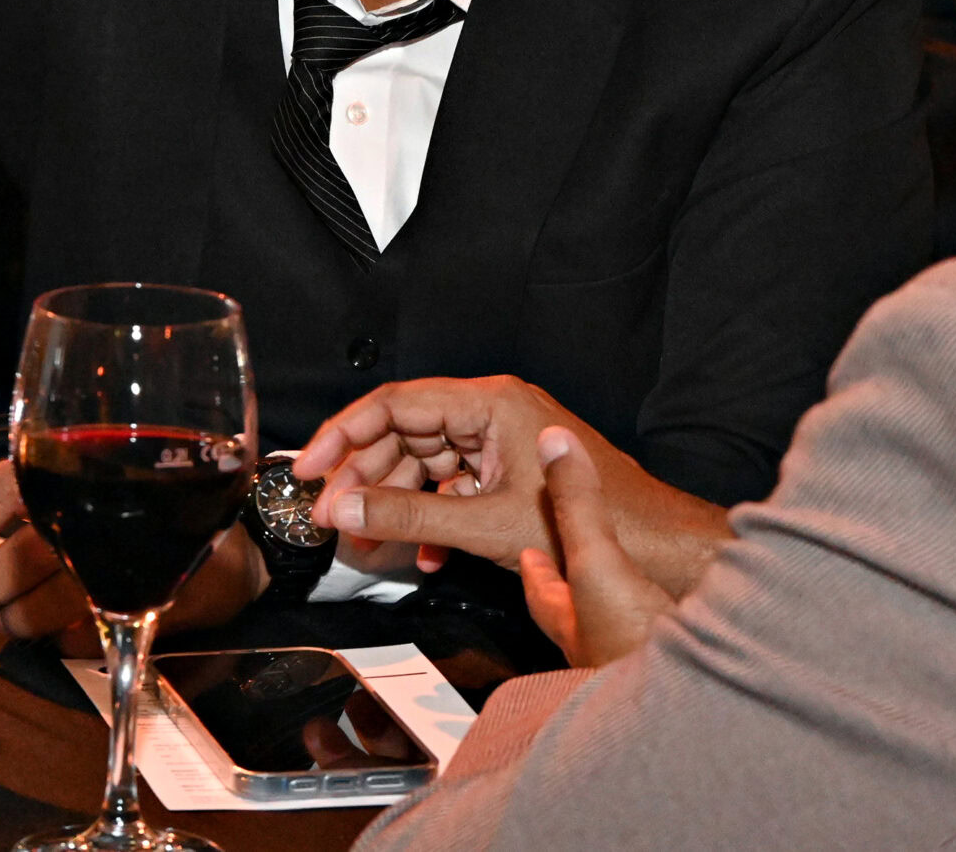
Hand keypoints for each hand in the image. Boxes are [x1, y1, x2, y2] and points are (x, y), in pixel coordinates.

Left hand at [0, 463, 265, 653]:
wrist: (248, 543)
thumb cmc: (162, 508)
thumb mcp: (109, 478)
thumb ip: (48, 491)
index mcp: (90, 462)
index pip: (9, 484)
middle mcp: (109, 505)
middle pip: (19, 559)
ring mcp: (134, 558)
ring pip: (41, 610)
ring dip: (17, 623)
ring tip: (16, 619)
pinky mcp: (153, 607)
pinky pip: (80, 641)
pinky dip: (62, 641)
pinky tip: (69, 627)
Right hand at [293, 376, 731, 596]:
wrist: (647, 543)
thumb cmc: (592, 519)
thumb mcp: (483, 522)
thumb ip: (408, 516)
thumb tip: (346, 510)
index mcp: (489, 403)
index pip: (395, 403)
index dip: (343, 435)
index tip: (309, 467)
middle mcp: (492, 412)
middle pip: (404, 433)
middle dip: (363, 477)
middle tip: (330, 514)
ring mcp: (500, 440)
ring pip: (424, 463)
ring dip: (395, 504)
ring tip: (368, 541)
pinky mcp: (506, 470)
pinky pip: (451, 484)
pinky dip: (432, 516)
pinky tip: (427, 553)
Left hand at [519, 427, 674, 668]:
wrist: (692, 703)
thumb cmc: (632, 648)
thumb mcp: (596, 560)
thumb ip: (578, 502)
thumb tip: (553, 441)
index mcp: (573, 619)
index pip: (541, 591)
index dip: (534, 571)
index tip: (528, 555)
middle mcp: (600, 648)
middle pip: (579, 613)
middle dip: (576, 591)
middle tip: (576, 567)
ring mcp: (636, 665)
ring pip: (619, 632)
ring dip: (620, 612)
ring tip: (629, 593)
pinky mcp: (675, 673)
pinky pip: (662, 646)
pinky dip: (664, 631)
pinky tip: (682, 627)